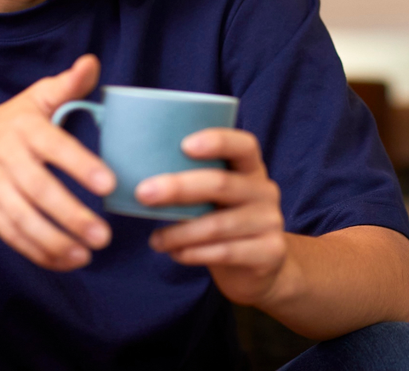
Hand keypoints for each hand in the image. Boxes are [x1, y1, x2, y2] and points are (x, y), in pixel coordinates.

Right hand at [0, 55, 115, 270]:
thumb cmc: (12, 123)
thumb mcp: (36, 98)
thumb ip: (67, 85)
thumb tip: (91, 62)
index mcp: (24, 128)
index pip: (54, 146)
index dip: (80, 165)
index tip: (109, 184)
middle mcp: (4, 158)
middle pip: (38, 190)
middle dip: (71, 215)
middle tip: (105, 235)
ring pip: (22, 219)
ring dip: (55, 242)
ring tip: (87, 255)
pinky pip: (12, 236)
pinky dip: (39, 252)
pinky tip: (67, 262)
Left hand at [137, 129, 286, 306]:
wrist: (260, 267)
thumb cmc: (224, 221)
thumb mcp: (218, 196)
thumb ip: (194, 180)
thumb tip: (138, 168)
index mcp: (251, 169)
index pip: (243, 145)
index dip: (217, 141)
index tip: (184, 145)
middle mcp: (264, 191)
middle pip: (221, 184)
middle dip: (179, 188)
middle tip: (143, 193)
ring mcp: (270, 222)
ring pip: (217, 224)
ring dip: (179, 232)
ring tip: (155, 239)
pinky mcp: (269, 251)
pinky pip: (224, 252)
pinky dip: (193, 253)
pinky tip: (175, 254)